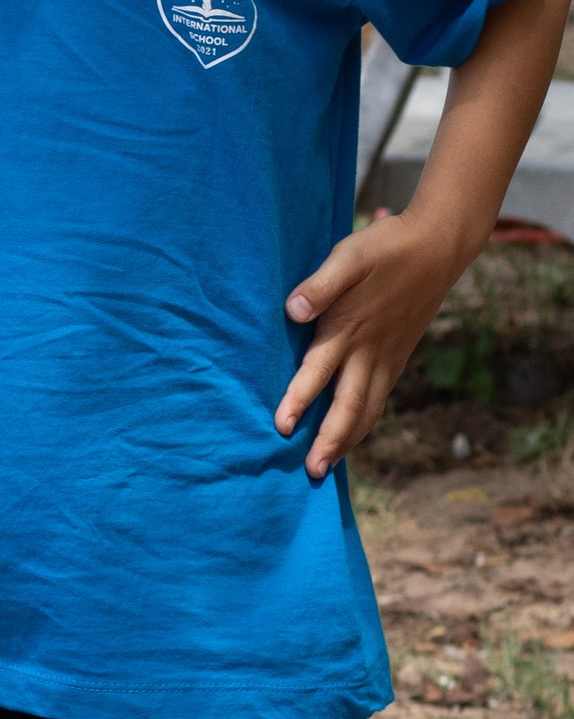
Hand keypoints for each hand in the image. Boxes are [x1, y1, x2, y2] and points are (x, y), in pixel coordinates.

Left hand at [278, 209, 459, 479]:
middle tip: (312, 472)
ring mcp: (387, 357)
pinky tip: (355, 432)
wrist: (438, 246)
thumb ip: (320, 284)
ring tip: (329, 465)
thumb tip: (293, 310)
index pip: (319, 372)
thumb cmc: (387, 248)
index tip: (281, 427)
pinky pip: (380, 398)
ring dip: (348, 439)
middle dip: (329, 441)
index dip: (299, 400)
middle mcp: (369, 351)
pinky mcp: (398, 356)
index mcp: (349, 329)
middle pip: (349, 406)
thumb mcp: (349, 256)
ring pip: (368, 409)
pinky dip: (365, 421)